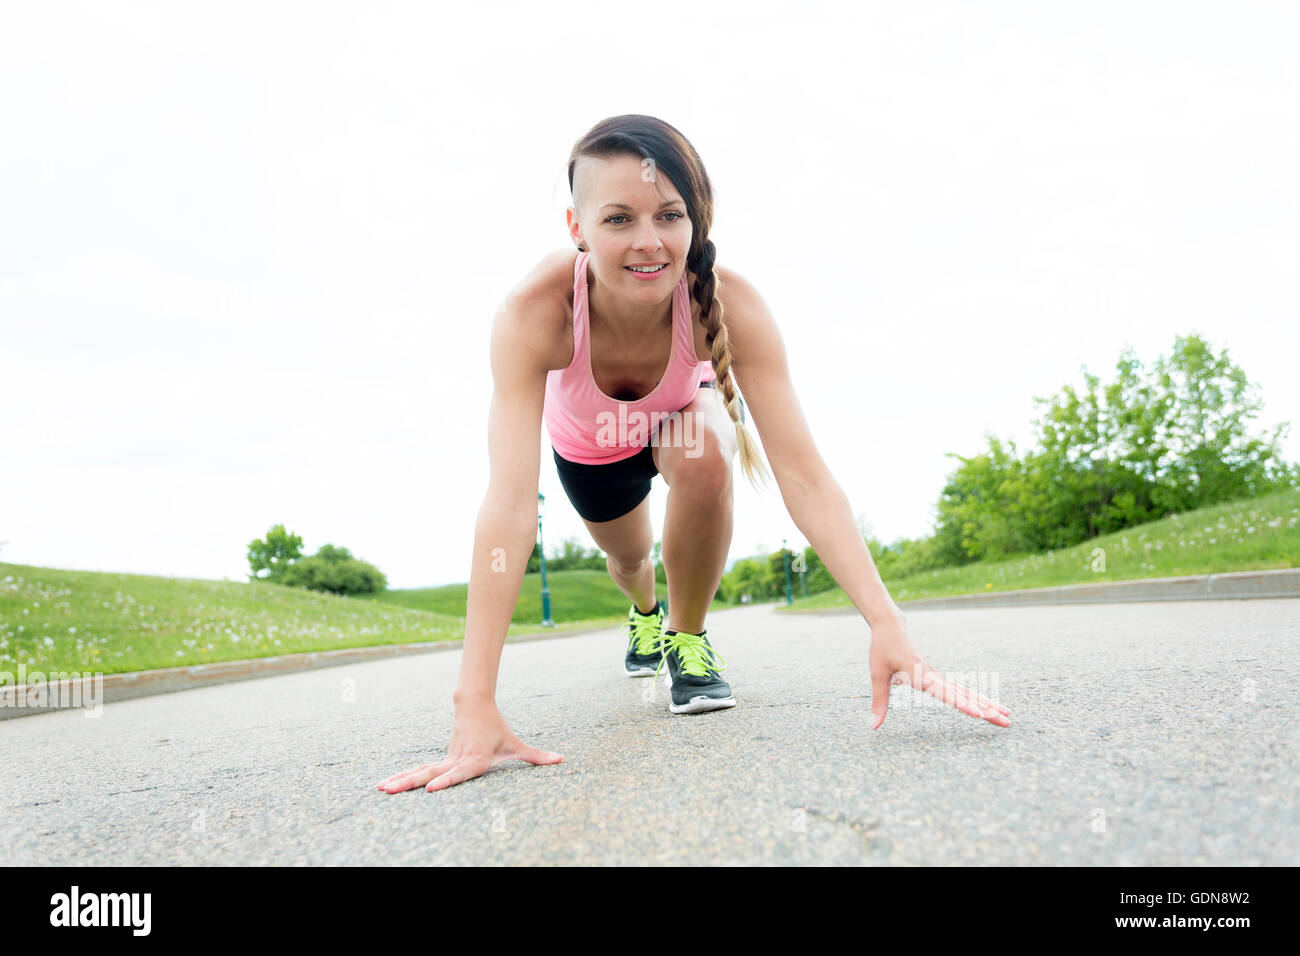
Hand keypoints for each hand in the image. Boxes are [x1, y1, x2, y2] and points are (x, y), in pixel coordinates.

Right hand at [376, 698, 561, 792]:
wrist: (475, 704)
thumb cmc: (497, 729)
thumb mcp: (516, 745)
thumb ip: (536, 756)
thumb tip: (560, 759)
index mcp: (474, 759)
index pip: (459, 773)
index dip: (446, 781)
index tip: (431, 788)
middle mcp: (456, 760)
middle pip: (430, 773)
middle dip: (410, 783)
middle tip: (390, 790)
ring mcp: (445, 759)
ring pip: (420, 771)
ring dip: (400, 780)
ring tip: (380, 789)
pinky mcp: (440, 759)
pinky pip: (419, 770)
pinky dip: (401, 777)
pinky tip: (385, 786)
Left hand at [868, 607, 1009, 729]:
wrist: (892, 627)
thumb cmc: (882, 649)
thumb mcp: (877, 675)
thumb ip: (879, 701)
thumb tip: (873, 727)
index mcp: (920, 674)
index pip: (944, 692)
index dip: (961, 704)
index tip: (978, 714)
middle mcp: (934, 675)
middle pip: (964, 695)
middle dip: (986, 709)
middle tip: (1007, 722)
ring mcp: (939, 676)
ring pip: (968, 692)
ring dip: (988, 705)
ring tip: (1008, 717)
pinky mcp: (939, 677)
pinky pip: (962, 689)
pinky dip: (977, 699)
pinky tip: (990, 707)